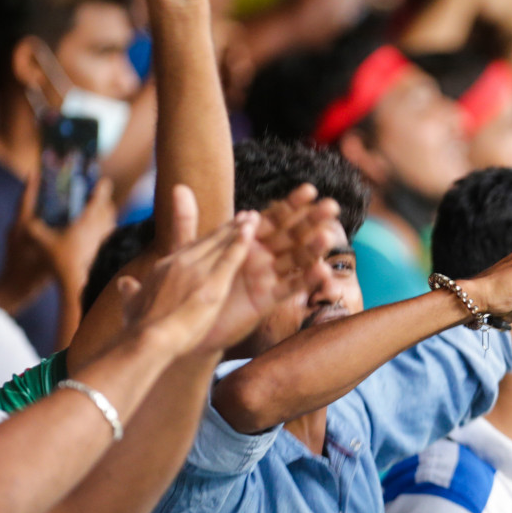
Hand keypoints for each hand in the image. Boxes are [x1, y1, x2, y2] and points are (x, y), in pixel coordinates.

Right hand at [18, 178, 118, 297]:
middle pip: (108, 208)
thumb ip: (33, 228)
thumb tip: (26, 220)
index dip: (102, 188)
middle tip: (96, 195)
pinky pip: (109, 232)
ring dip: (106, 213)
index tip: (104, 181)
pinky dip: (105, 226)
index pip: (99, 199)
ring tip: (97, 210)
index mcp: (87, 221)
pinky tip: (96, 231)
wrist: (75, 281)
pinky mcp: (105, 249)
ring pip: (111, 220)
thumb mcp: (41, 241)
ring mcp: (105, 239)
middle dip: (103, 200)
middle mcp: (100, 228)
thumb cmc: (59, 259)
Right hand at [118, 187, 258, 356]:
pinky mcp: (212, 284)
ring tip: (253, 219)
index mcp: (164, 266)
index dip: (208, 238)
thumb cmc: (139, 328)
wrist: (146, 340)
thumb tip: (124, 283)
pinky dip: (241, 244)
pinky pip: (230, 258)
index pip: (191, 247)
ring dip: (238, 230)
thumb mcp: (131, 304)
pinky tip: (251, 232)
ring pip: (221, 244)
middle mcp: (180, 262)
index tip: (222, 229)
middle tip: (246, 216)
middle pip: (209, 241)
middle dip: (228, 228)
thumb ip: (130, 291)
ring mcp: (196, 271)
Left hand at [177, 184, 343, 352]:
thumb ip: (187, 221)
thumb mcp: (187, 251)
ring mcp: (268, 278)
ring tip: (327, 236)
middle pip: (292, 234)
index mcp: (247, 242)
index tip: (309, 190)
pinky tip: (321, 272)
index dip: (292, 204)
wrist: (185, 325)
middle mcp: (262, 257)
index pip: (274, 218)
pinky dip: (306, 281)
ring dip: (313, 248)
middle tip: (331, 206)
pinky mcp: (268, 300)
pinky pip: (290, 288)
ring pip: (296, 259)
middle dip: (312, 220)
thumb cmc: (188, 288)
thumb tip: (179, 187)